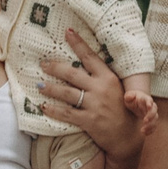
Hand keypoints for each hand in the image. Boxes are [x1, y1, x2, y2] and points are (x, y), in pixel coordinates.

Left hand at [36, 30, 145, 160]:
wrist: (128, 135)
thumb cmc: (123, 109)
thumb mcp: (117, 88)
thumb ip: (102, 77)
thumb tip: (85, 63)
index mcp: (108, 78)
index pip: (90, 57)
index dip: (78, 44)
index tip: (68, 32)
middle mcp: (100, 89)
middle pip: (72, 74)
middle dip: (55, 67)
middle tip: (43, 63)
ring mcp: (94, 105)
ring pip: (66, 93)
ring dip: (50, 88)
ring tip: (39, 85)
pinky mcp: (89, 121)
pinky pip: (67, 113)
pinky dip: (53, 110)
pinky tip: (44, 106)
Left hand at [121, 91, 158, 127]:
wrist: (137, 101)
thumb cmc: (132, 98)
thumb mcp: (128, 96)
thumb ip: (129, 95)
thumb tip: (130, 97)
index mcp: (145, 99)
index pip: (149, 100)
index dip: (149, 103)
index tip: (149, 106)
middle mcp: (150, 106)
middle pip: (154, 110)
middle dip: (151, 116)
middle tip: (145, 121)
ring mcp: (151, 113)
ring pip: (155, 119)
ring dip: (150, 125)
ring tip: (142, 130)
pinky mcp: (151, 120)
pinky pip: (154, 125)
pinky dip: (151, 130)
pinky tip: (145, 134)